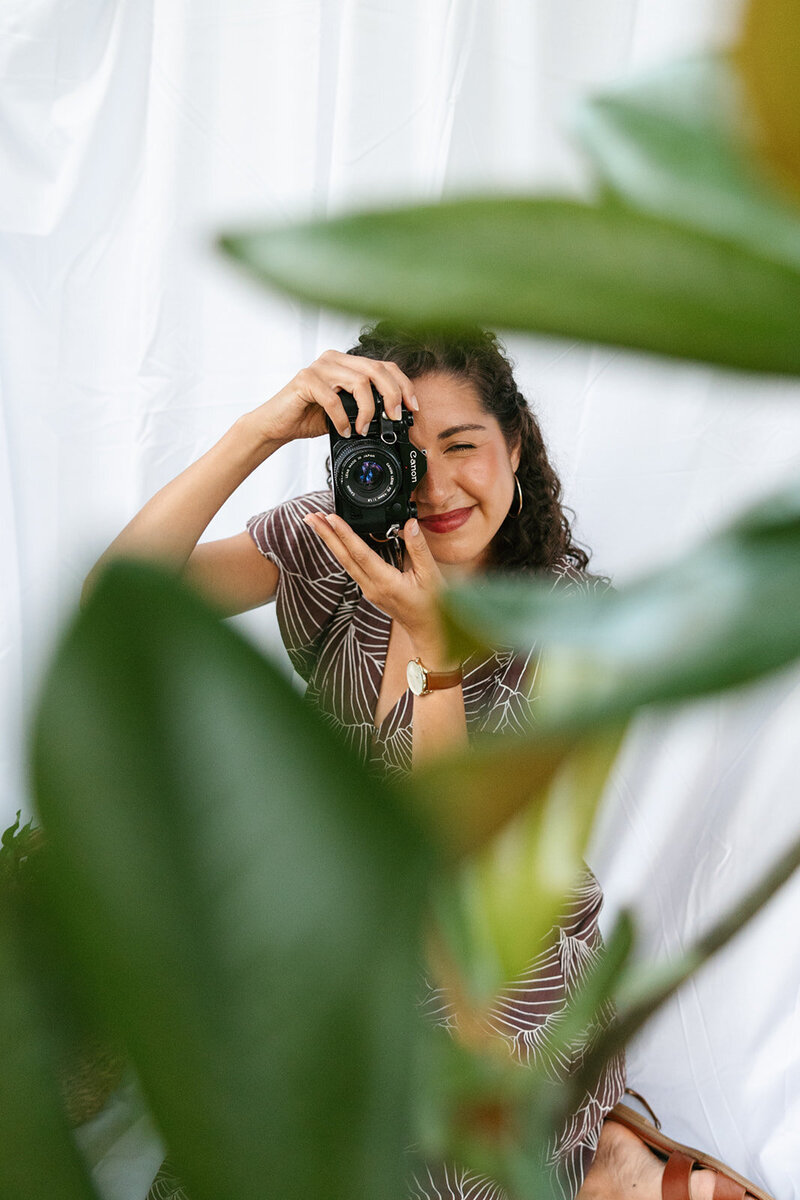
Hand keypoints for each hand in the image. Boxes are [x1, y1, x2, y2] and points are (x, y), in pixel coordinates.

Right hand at [247, 350, 417, 445]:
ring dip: (367, 410)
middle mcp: (334, 359)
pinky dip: (342, 419)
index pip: (384, 366)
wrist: (277, 425)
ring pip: (359, 382)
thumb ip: (366, 406)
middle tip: (394, 418)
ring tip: (364, 428)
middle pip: (376, 370)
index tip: (412, 407)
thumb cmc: (309, 416)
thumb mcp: (345, 411)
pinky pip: (333, 399)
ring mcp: (319, 367)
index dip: (403, 385)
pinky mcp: (305, 380)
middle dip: (392, 395)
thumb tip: (394, 416)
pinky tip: (343, 431)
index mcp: (346, 363)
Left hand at [302, 511, 449, 656]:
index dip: (344, 534)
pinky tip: (337, 542)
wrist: (428, 630)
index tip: (330, 518)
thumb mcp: (431, 575)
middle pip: (343, 557)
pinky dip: (342, 552)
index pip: (359, 553)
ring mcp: (369, 590)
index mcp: (386, 582)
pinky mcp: (370, 590)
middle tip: (310, 517)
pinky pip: (352, 568)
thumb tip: (410, 524)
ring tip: (319, 524)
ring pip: (345, 563)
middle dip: (325, 535)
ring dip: (330, 542)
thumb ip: (419, 548)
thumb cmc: (433, 606)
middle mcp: (372, 587)